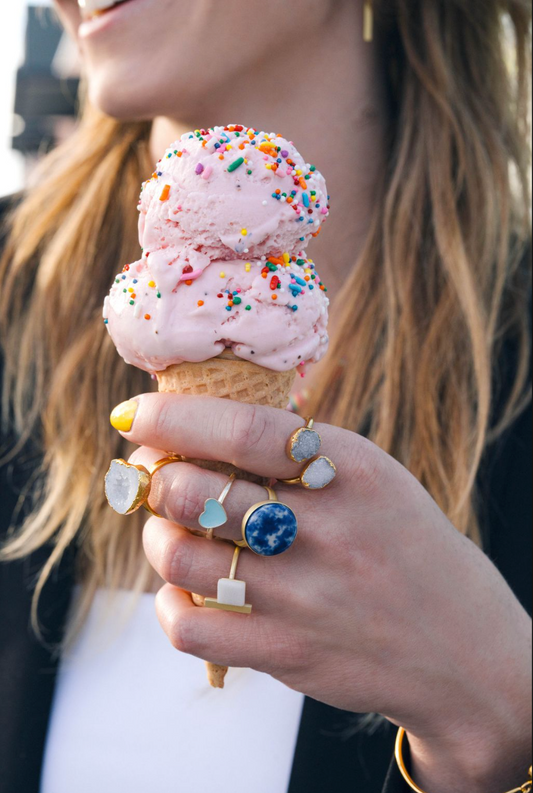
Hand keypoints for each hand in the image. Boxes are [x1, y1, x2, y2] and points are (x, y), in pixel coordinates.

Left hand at [116, 394, 531, 792]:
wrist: (463, 648)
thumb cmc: (404, 546)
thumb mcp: (374, 477)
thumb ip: (300, 450)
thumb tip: (205, 418)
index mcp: (352, 469)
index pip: (242, 428)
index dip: (172, 418)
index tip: (133, 415)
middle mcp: (329, 530)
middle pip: (195, 490)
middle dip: (155, 476)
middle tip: (155, 475)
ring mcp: (308, 598)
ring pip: (181, 556)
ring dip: (155, 536)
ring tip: (167, 529)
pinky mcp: (290, 654)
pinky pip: (191, 628)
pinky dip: (168, 604)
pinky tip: (182, 590)